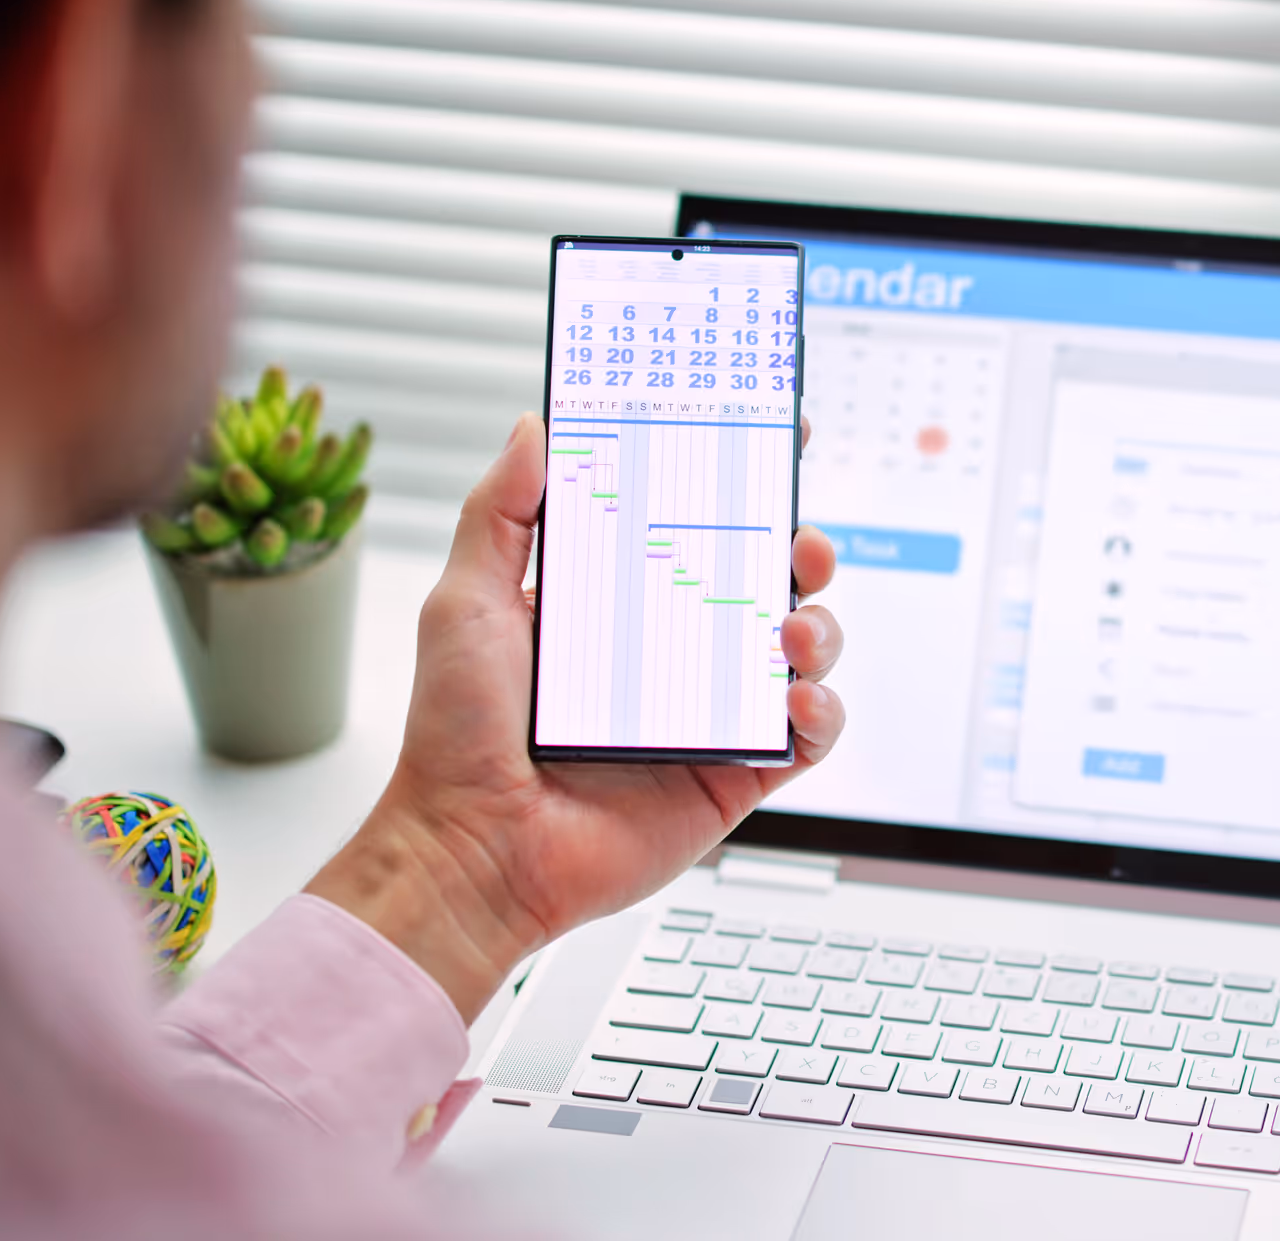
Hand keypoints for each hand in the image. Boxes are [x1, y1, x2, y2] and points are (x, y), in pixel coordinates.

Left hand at [307, 413, 844, 1020]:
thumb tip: (534, 429)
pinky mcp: (734, 775)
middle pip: (767, 580)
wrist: (472, 849)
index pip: (697, 524)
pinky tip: (796, 699)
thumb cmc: (457, 736)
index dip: (744, 483)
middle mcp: (673, 650)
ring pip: (800, 649)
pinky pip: (807, 737)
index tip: (777, 437)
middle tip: (798, 540)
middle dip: (801, 549)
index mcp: (619, 600)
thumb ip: (500, 512)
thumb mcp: (465, 602)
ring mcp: (708, 713)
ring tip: (790, 630)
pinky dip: (822, 710)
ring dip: (818, 626)